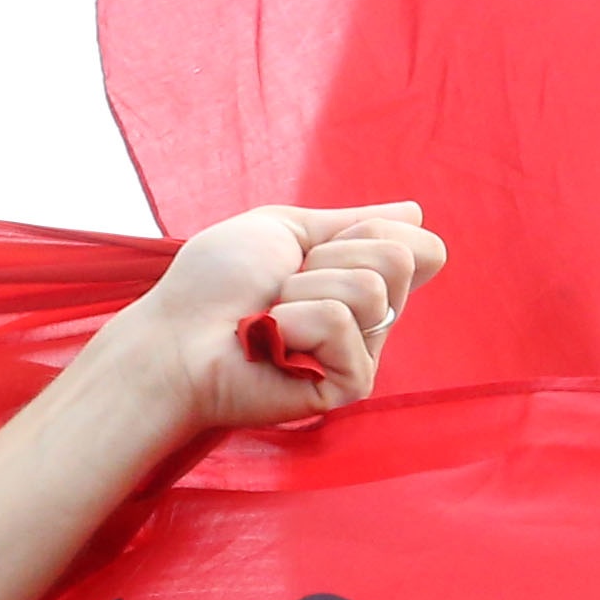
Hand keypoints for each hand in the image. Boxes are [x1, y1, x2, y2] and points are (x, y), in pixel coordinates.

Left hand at [136, 201, 443, 434]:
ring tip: (271, 317)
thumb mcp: (283, 228)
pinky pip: (345, 325)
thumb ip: (349, 221)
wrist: (177, 337)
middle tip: (282, 285)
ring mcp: (362, 354)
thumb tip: (417, 213)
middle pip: (401, 261)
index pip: (423, 249)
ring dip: (304, 289)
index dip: (372, 231)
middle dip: (330, 257)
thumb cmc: (214, 285)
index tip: (314, 248)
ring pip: (373, 291)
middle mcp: (372, 320)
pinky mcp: (348, 386)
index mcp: (361, 280)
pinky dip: (298, 321)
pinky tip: (273, 344)